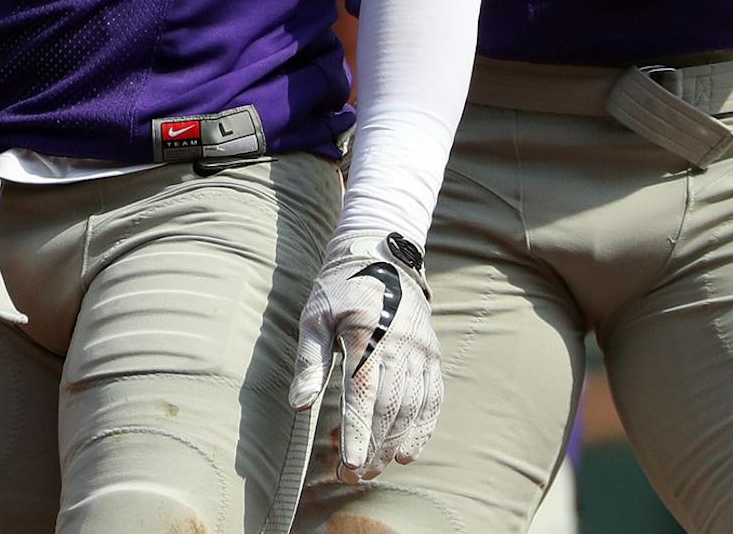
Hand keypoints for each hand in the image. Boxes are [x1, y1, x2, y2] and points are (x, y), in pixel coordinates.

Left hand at [289, 232, 440, 481]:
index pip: (363, 394)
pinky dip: (422, 428)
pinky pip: (433, 399)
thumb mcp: (314, 316)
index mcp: (366, 334)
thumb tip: (299, 405)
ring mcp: (421, 350)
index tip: (348, 464)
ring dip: (394, 443)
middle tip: (354, 476)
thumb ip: (309, 361)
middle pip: (390, 408)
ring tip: (374, 467)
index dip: (357, 432)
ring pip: (413, 408)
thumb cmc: (339, 289)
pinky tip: (407, 450)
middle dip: (373, 448)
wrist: (381, 256)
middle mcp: (400, 345)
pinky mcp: (433, 354)